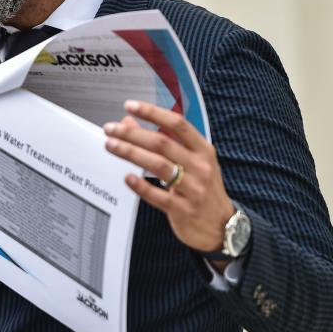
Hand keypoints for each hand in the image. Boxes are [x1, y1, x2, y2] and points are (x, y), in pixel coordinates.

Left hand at [103, 100, 233, 253]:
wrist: (222, 226)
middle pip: (162, 143)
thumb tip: (129, 122)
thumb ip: (163, 141)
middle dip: (132, 134)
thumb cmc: (203, 188)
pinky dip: (141, 186)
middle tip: (110, 129)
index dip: (152, 112)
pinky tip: (127, 178)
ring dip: (131, 153)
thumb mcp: (191, 162)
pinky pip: (158, 196)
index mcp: (203, 150)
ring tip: (111, 146)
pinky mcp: (183, 210)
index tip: (130, 106)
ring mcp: (193, 189)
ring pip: (158, 165)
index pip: (177, 124)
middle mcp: (200, 166)